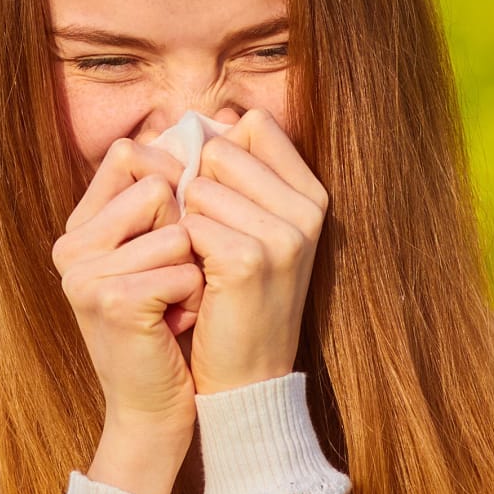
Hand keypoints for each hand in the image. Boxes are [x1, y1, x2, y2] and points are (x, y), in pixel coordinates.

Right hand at [52, 137, 202, 493]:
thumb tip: (200, 125)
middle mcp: (71, 245)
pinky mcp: (111, 301)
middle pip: (156, 185)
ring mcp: (85, 273)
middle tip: (174, 280)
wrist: (155, 408)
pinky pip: (183, 268)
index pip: (128, 154)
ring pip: (177, 229)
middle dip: (187, 231)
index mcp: (79, 227)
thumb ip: (162, 198)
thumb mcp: (159, 254)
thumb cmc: (168, 326)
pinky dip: (195, 297)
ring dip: (196, 269)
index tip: (183, 224)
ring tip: (176, 305)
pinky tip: (176, 324)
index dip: (172, 177)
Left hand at [181, 110, 327, 394]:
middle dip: (197, 185)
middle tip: (205, 237)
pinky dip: (181, 249)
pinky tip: (195, 280)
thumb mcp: (255, 229)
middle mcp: (307, 209)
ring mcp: (284, 234)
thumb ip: (241, 174)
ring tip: (202, 262)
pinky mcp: (250, 260)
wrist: (246, 378)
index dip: (218, 153)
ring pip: (200, 185)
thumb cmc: (237, 297)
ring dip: (186, 221)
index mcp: (311, 194)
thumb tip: (213, 116)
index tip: (214, 197)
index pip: (253, 125)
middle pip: (222, 148)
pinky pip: (191, 222)